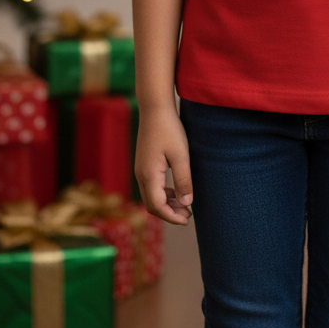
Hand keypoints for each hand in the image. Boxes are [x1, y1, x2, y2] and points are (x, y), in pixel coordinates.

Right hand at [135, 105, 193, 225]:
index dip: (172, 216)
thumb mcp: (181, 155)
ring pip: (150, 197)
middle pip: (152, 205)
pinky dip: (163, 194)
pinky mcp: (143, 164)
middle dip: (169, 213)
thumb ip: (183, 180)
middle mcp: (141, 175)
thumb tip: (186, 204)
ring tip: (184, 206)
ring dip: (166, 204)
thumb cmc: (169, 129)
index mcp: (149, 175)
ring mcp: (140, 170)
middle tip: (188, 215)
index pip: (157, 206)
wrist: (155, 108)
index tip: (187, 219)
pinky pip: (150, 187)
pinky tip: (176, 192)